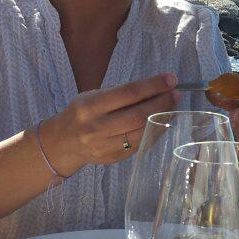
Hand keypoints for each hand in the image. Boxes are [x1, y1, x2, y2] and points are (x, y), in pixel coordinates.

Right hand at [46, 73, 180, 172]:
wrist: (62, 144)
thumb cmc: (81, 114)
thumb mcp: (92, 96)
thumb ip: (119, 94)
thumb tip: (155, 87)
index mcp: (90, 106)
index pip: (128, 93)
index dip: (152, 85)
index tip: (170, 79)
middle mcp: (97, 127)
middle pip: (138, 115)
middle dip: (161, 102)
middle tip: (176, 93)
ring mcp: (105, 146)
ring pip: (141, 132)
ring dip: (162, 118)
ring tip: (173, 107)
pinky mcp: (113, 158)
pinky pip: (140, 145)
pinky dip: (155, 133)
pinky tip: (163, 122)